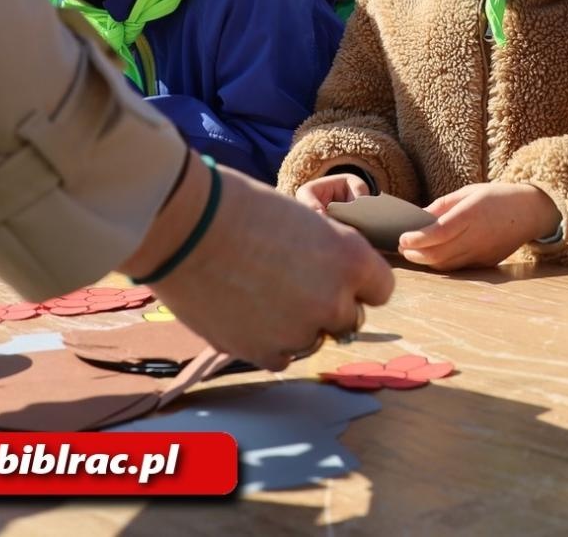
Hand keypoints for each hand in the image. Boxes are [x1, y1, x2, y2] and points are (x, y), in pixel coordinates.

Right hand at [129, 158, 394, 371]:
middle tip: (292, 284)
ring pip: (314, 339)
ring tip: (261, 294)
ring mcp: (300, 331)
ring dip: (298, 325)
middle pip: (350, 319)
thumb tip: (334, 284)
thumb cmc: (242, 209)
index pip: (381, 290)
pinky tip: (246, 312)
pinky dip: (269, 342)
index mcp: (352, 259)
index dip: (358, 282)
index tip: (335, 275)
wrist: (187, 226)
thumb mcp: (307, 222)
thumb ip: (329, 258)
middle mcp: (334, 300)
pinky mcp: (264, 353)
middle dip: (329, 305)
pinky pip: (282, 357)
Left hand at [400, 183, 559, 270]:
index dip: (417, 239)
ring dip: (426, 261)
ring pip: (446, 264)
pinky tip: (433, 255)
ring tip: (414, 252)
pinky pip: (458, 267)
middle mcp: (477, 236)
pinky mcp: (486, 263)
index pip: (439, 233)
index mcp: (472, 214)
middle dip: (415, 253)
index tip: (402, 237)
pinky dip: (442, 263)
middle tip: (402, 247)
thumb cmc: (497, 197)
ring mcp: (482, 253)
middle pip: (438, 254)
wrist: (530, 212)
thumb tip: (418, 219)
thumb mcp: (468, 192)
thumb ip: (442, 206)